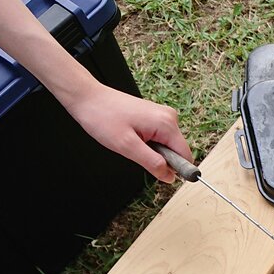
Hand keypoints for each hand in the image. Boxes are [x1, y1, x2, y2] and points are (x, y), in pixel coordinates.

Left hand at [64, 83, 192, 182]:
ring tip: (132, 141)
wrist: (87, 97)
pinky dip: (148, 143)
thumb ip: (152, 163)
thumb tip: (170, 177)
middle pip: (177, 151)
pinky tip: (132, 136)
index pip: (186, 156)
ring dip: (153, 151)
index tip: (160, 173)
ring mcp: (162, 115)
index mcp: (167, 124)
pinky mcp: (155, 115)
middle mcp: (169, 117)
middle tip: (137, 152)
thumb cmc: (102, 117)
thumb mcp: (127, 146)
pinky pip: (160, 137)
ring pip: (168, 145)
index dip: (177, 169)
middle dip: (161, 159)